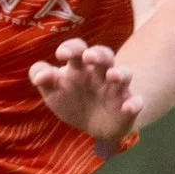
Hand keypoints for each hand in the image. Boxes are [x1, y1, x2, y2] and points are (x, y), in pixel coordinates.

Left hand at [29, 38, 144, 148]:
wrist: (94, 125)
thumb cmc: (71, 100)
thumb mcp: (53, 91)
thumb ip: (43, 78)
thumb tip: (39, 76)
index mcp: (80, 66)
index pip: (78, 49)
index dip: (71, 48)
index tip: (61, 55)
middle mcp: (100, 73)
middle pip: (104, 55)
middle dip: (97, 54)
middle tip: (88, 57)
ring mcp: (116, 88)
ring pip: (124, 73)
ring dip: (120, 73)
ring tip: (113, 75)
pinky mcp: (129, 105)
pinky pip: (136, 102)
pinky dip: (134, 103)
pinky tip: (128, 107)